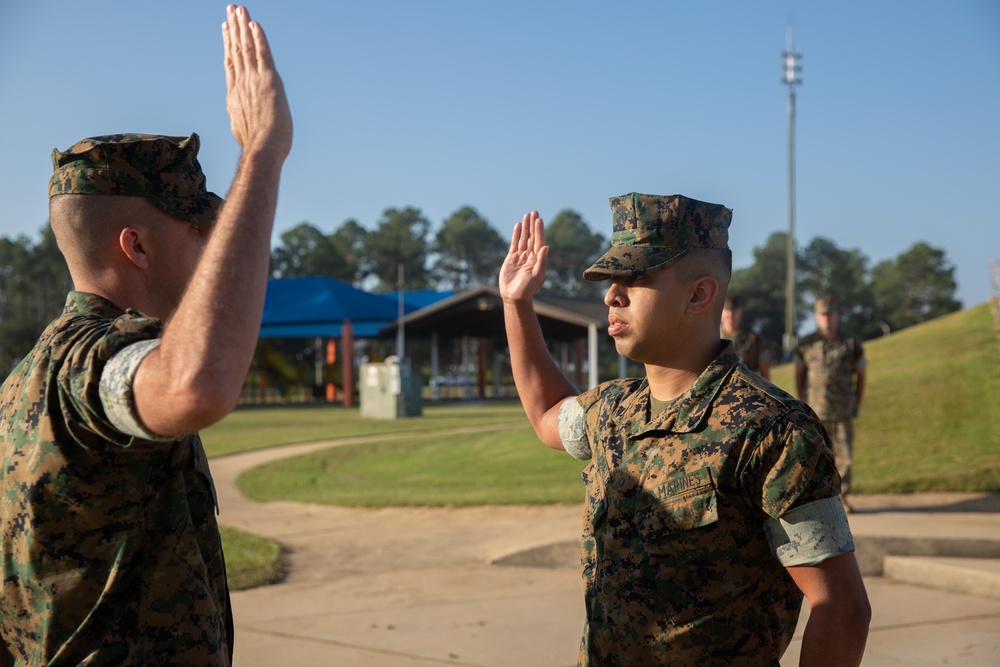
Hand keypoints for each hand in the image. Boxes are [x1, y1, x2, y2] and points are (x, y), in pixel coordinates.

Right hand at [222, 5, 292, 157]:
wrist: (262, 148)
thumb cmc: (255, 146)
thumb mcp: (241, 129)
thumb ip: (238, 118)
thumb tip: (236, 119)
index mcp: (234, 94)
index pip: (231, 63)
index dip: (228, 43)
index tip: (226, 29)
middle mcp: (241, 83)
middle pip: (236, 49)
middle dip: (234, 27)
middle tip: (231, 9)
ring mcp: (253, 80)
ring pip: (247, 47)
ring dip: (243, 26)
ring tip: (239, 9)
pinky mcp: (269, 80)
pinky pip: (262, 53)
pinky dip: (259, 37)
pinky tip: (255, 23)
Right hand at [499, 211, 547, 302]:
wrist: (514, 298)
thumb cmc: (527, 290)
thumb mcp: (537, 276)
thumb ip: (542, 262)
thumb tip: (546, 247)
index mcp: (538, 260)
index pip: (539, 241)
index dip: (539, 230)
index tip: (539, 219)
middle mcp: (530, 256)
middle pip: (532, 237)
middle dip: (533, 225)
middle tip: (534, 212)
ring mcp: (521, 257)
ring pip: (523, 239)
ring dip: (525, 227)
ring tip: (526, 215)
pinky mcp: (511, 259)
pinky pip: (514, 244)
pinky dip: (516, 235)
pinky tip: (518, 226)